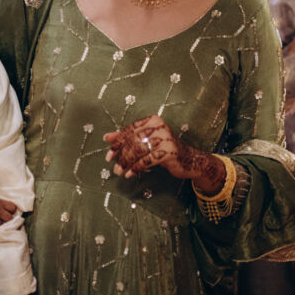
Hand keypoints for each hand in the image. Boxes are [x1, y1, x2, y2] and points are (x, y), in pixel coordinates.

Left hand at [104, 115, 225, 192]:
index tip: (108, 156)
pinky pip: (147, 160)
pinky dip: (137, 168)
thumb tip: (106, 137)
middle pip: (134, 140)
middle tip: (115, 167)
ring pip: (139, 150)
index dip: (117, 143)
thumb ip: (127, 138)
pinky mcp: (169, 151)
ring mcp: (165, 138)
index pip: (130, 130)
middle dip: (122, 156)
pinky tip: (131, 174)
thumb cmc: (163, 149)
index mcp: (152, 120)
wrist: (188, 160)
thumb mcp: (145, 141)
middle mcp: (159, 126)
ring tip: (121, 172)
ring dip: (127, 163)